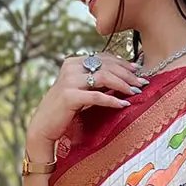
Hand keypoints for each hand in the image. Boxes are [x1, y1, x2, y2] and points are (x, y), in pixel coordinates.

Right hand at [27, 51, 149, 143]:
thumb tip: (121, 79)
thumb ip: (95, 82)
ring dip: (123, 84)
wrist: (43, 127)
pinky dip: (112, 100)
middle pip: (106, 65)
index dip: (122, 63)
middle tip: (143, 82)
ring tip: (136, 92)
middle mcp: (70, 67)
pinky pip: (97, 96)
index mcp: (73, 62)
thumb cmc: (64, 111)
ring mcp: (69, 81)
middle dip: (127, 74)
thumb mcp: (81, 91)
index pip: (103, 58)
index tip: (138, 70)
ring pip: (103, 77)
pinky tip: (124, 104)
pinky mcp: (70, 96)